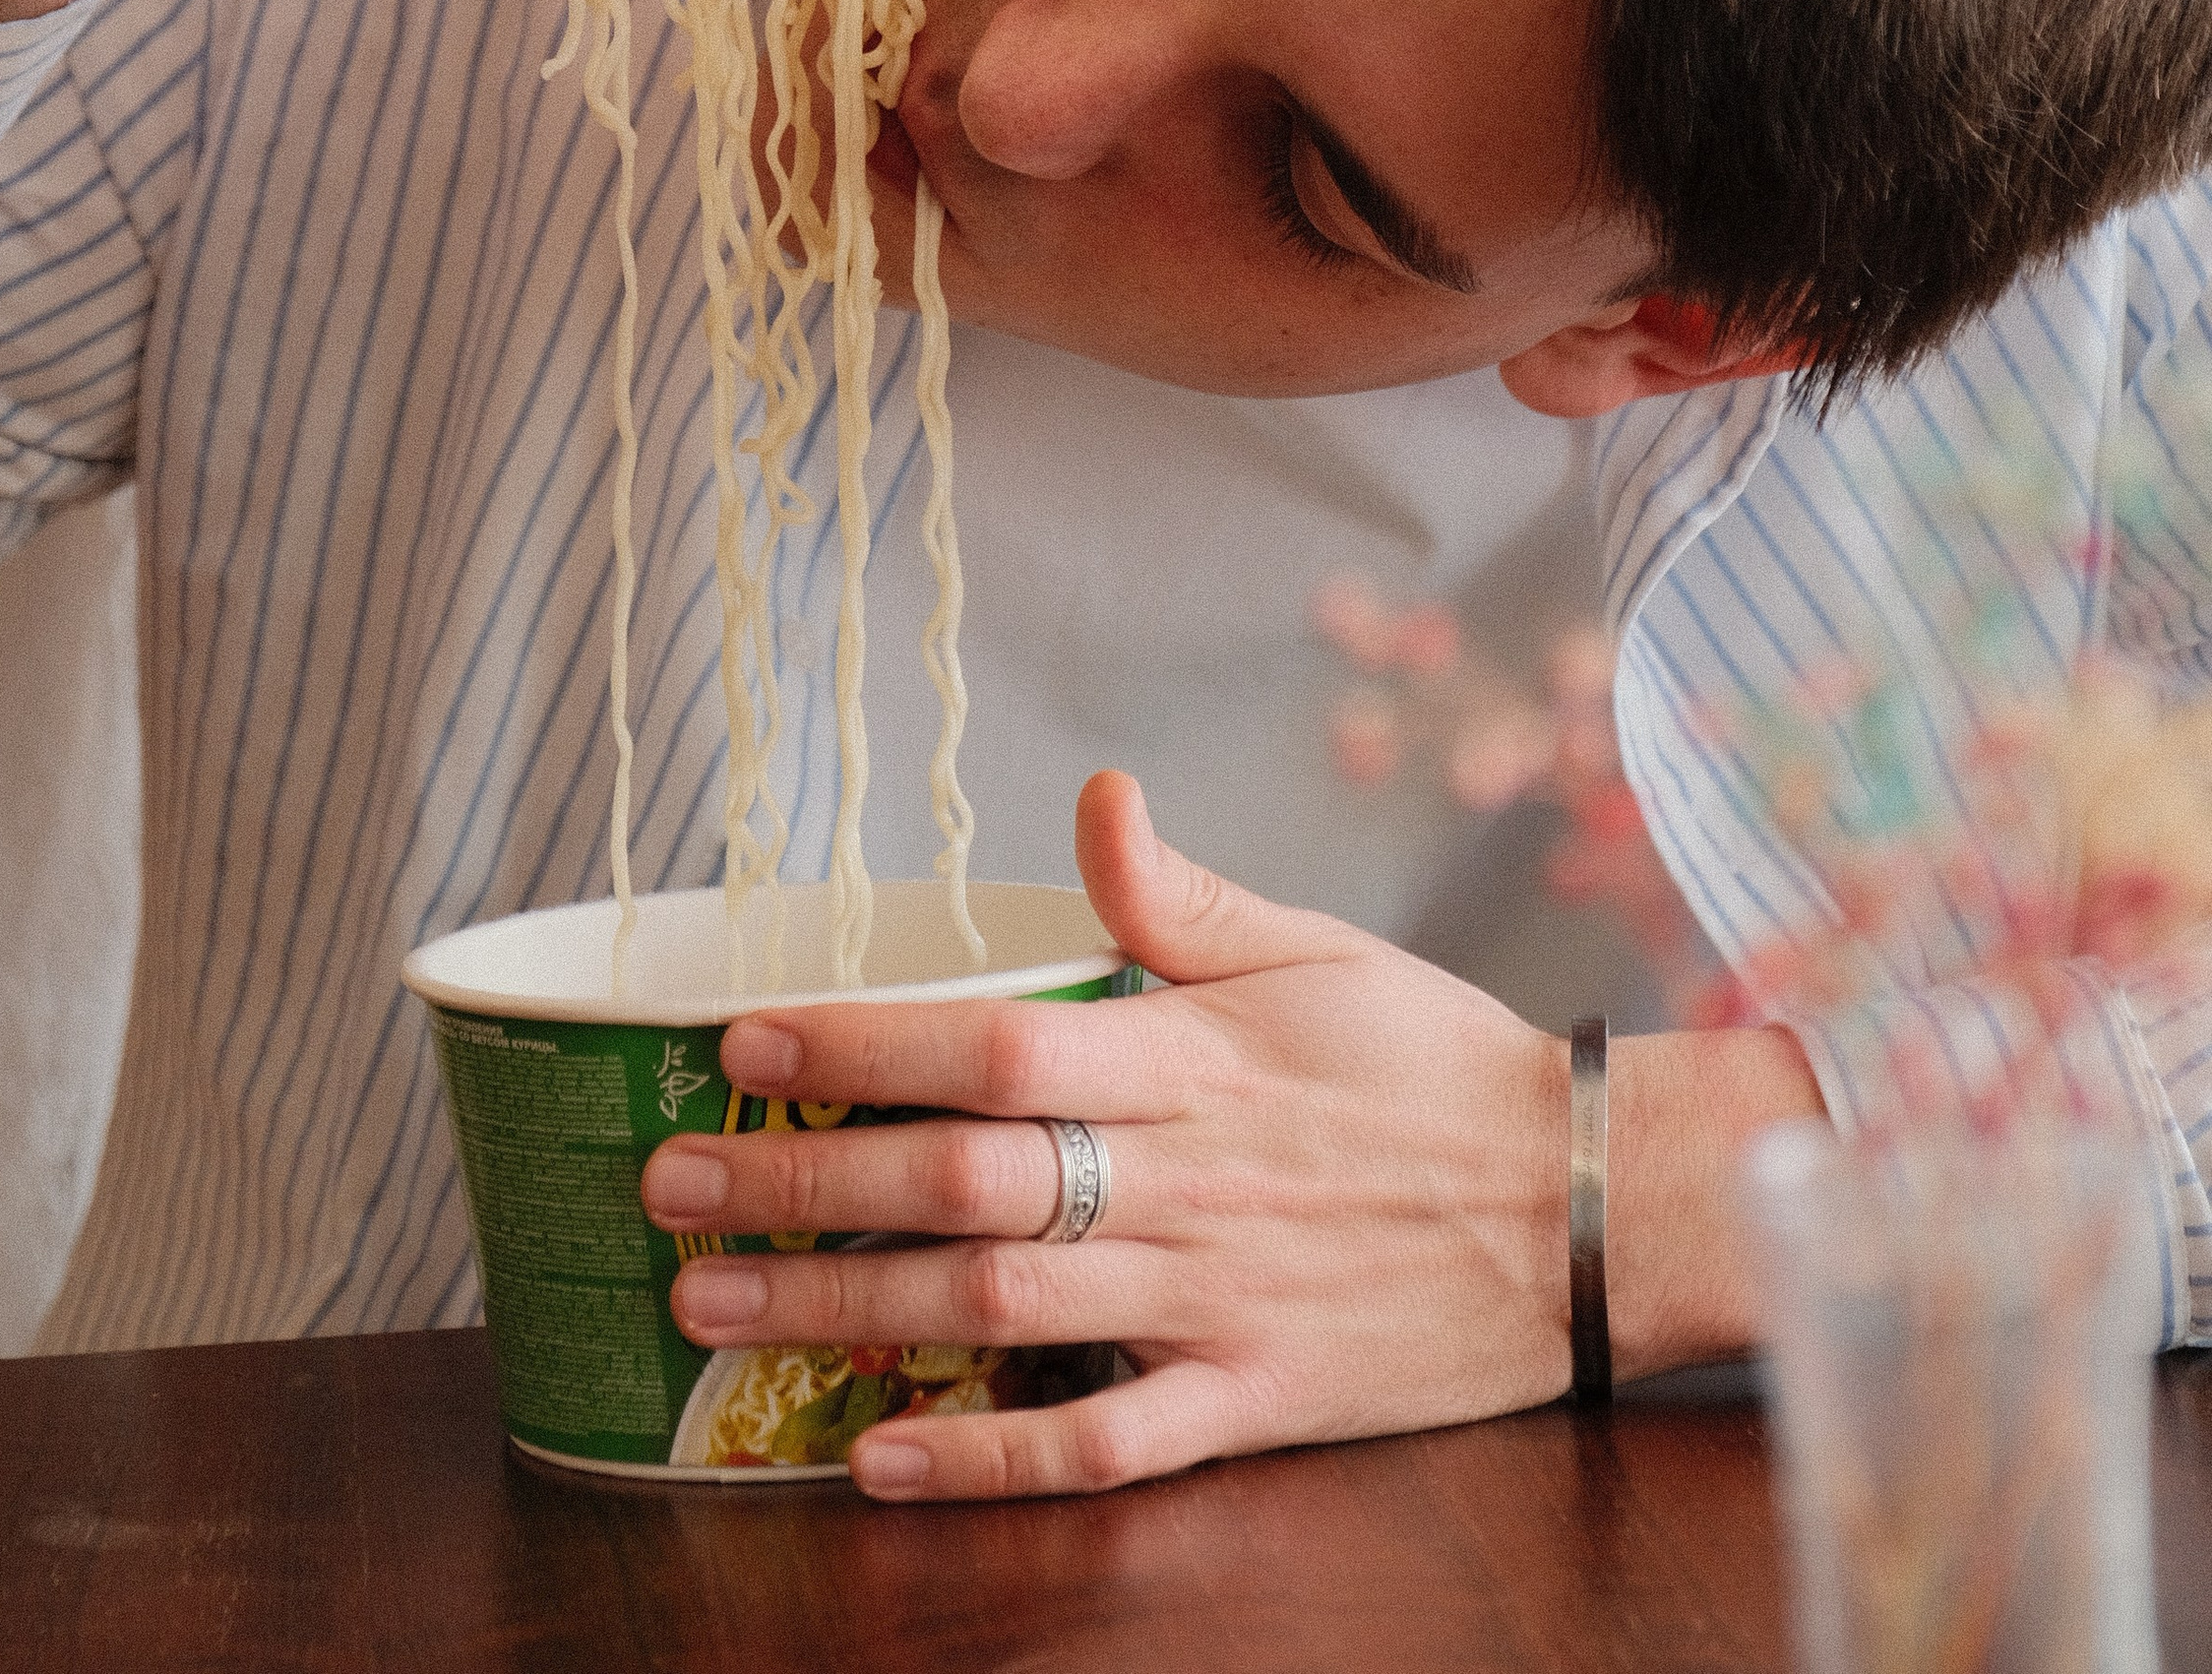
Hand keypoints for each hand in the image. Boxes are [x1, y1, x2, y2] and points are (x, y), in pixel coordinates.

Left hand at [640, 770, 1572, 1498]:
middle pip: (960, 1183)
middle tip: (666, 1189)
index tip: (738, 1045)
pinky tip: (874, 1459)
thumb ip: (1181, 892)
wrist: (1589, 1205)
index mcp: (1191, 1056)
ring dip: (843, 1308)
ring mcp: (1214, 1300)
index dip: (855, 1046)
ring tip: (709, 1305)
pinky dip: (986, 1459)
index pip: (989, 1047)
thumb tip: (1094, 796)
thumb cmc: (1433, 1065)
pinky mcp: (1252, 1402)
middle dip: (801, 1184)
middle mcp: (1183, 1180)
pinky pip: (1102, 1442)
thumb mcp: (1314, 948)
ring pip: (997, 1309)